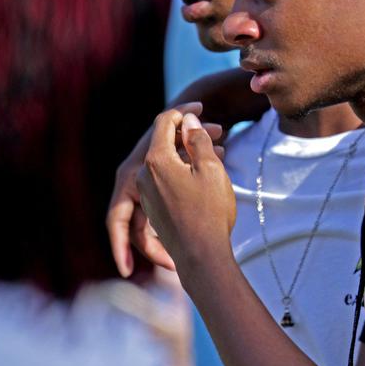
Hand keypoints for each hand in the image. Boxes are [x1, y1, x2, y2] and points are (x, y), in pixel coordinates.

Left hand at [106, 102, 222, 275]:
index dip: (183, 112)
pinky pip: (166, 182)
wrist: (201, 256)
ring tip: (220, 153)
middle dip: (189, 135)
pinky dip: (184, 173)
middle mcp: (144, 176)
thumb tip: (188, 123)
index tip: (201, 109)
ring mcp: (147, 195)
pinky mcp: (155, 210)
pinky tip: (207, 177)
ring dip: (189, 156)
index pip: (164, 123)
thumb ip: (198, 140)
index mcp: (155, 161)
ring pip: (167, 164)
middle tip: (217, 131)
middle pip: (163, 143)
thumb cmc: (209, 210)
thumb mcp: (210, 167)